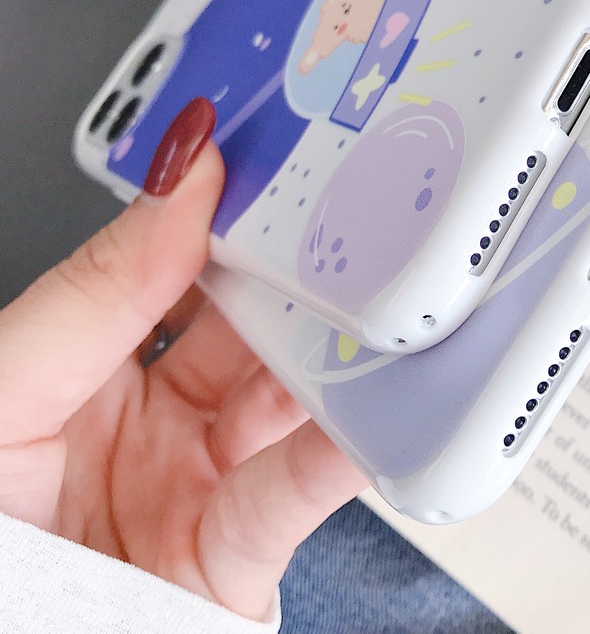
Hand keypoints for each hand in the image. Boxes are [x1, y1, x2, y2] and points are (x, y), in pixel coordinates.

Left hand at [0, 99, 365, 620]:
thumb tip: (179, 181)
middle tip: (350, 224)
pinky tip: (368, 406)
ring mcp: (201, 483)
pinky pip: (300, 494)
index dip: (231, 206)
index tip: (282, 156)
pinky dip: (343, 449)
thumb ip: (94, 288)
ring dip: (338, 354)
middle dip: (304, 273)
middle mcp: (156, 419)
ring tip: (371, 309)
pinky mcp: (238, 562)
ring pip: (293, 399)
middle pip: (253, 323)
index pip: (179, 259)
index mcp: (88, 363)